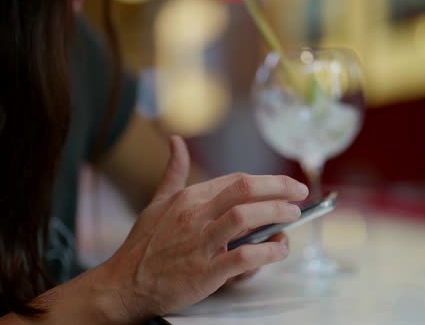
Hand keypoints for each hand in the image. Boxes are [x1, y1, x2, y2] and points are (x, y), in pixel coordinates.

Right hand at [99, 136, 308, 321]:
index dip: (267, 181)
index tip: (286, 185)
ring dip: (275, 215)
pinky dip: (266, 252)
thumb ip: (173, 172)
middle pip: (244, 189)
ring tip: (292, 218)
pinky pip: (242, 257)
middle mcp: (195, 215)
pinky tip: (277, 250)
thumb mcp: (157, 203)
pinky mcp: (204, 272)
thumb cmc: (144, 245)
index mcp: (188, 198)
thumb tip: (176, 141)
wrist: (124, 284)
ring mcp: (200, 243)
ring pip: (245, 218)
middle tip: (300, 194)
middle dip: (279, 188)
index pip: (236, 180)